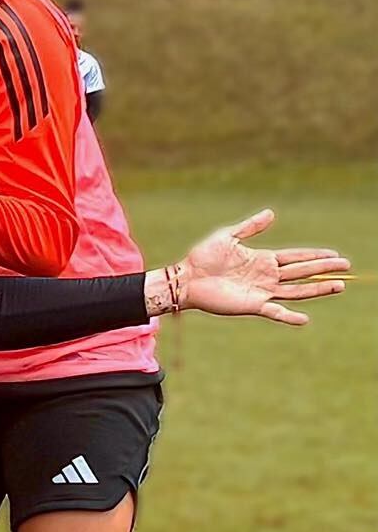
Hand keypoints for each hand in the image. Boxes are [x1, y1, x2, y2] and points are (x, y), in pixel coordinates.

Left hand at [156, 208, 351, 324]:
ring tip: (339, 286)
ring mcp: (261, 291)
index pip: (296, 257)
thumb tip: (271, 213)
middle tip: (346, 266)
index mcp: (263, 259)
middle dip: (324, 269)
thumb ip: (250, 227)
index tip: (335, 254)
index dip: (315, 256)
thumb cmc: (203, 257)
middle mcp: (267, 276)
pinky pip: (274, 311)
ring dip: (317, 289)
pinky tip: (304, 318)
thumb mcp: (228, 236)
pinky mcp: (251, 305)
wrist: (185, 278)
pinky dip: (289, 316)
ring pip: (296, 291)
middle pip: (302, 272)